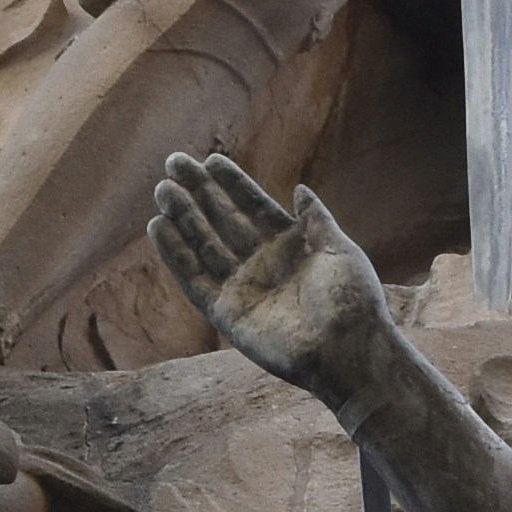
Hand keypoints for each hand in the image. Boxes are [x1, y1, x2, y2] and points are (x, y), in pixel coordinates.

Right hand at [146, 153, 389, 395]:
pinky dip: (176, 256)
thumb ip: (316, 220)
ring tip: (162, 189)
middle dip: (199, 192)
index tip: (210, 160)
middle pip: (222, 220)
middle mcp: (262, 263)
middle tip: (174, 162)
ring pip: (204, 245)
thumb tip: (300, 189)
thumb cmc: (353, 301)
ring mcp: (242, 287)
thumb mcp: (339, 250)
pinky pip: (194, 280)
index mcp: (290, 244)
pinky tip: (159, 228)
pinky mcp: (226, 313)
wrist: (347, 351)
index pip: (253, 206)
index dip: (232, 184)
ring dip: (183, 217)